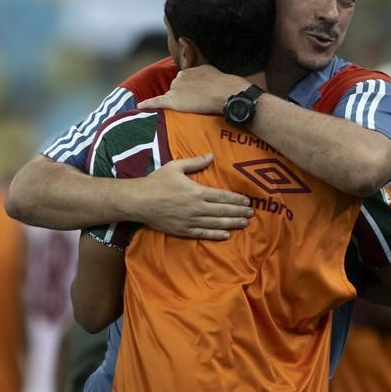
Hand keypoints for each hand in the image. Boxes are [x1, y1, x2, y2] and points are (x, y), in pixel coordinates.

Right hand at [135, 153, 251, 239]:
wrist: (139, 201)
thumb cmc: (156, 182)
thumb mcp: (175, 167)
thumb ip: (195, 162)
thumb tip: (211, 155)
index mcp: (196, 191)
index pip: (222, 196)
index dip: (236, 199)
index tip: (247, 201)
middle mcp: (196, 208)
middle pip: (222, 211)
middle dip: (238, 212)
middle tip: (251, 213)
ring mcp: (190, 221)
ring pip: (216, 223)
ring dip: (232, 223)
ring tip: (244, 223)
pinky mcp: (183, 230)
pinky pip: (202, 234)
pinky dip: (215, 235)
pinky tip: (226, 235)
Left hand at [137, 66, 248, 113]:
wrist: (226, 92)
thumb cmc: (223, 84)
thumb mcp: (209, 67)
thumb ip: (197, 61)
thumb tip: (182, 40)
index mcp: (188, 71)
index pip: (183, 83)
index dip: (189, 92)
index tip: (196, 96)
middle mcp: (179, 77)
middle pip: (176, 90)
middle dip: (184, 98)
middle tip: (199, 104)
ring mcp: (175, 88)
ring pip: (171, 98)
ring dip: (178, 104)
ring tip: (195, 108)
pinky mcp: (173, 100)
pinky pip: (156, 102)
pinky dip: (147, 104)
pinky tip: (139, 107)